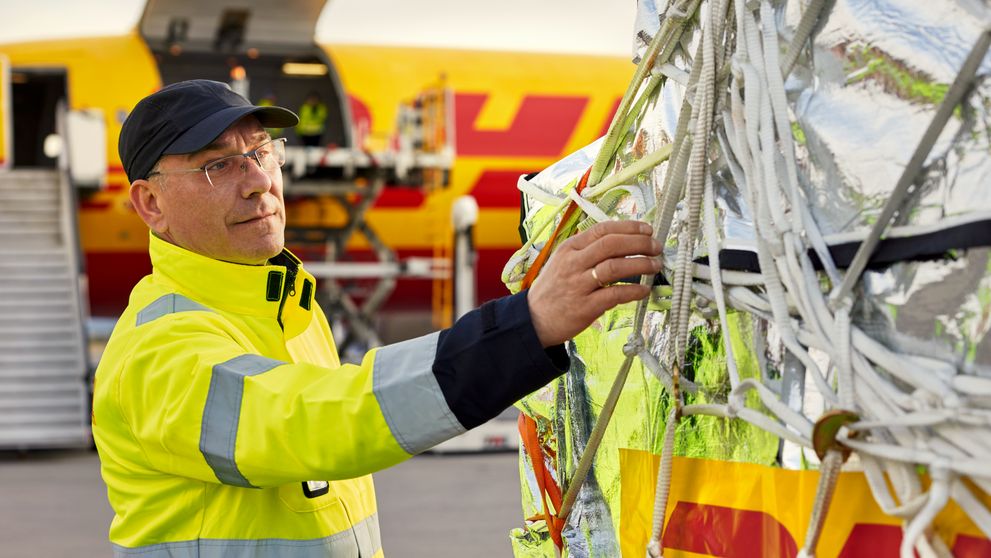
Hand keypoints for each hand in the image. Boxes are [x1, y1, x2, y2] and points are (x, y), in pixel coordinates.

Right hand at [528, 220, 661, 346]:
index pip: (603, 230)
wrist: (533, 320)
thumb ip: (586, 250)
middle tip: (656, 247)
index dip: (629, 227)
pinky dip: (634, 291)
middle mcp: (573, 263)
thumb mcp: (562, 261)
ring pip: (615, 266)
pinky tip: (644, 290)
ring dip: (641, 265)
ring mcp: (578, 285)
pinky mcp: (585, 307)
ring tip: (655, 266)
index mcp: (569, 248)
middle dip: (639, 243)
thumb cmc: (553, 290)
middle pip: (612, 244)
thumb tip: (621, 241)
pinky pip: (615, 294)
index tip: (647, 230)